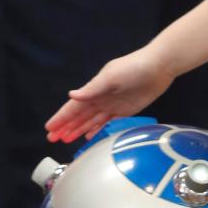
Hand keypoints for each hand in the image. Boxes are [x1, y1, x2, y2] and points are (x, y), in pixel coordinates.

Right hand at [45, 48, 175, 143]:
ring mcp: (112, 106)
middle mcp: (101, 98)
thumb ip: (92, 89)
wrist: (158, 67)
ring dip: (78, 130)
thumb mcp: (110, 77)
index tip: (49, 128)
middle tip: (52, 138)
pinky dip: (96, 130)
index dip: (61, 118)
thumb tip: (71, 95)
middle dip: (66, 127)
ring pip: (91, 121)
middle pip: (79, 116)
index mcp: (94, 89)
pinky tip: (88, 137)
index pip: (74, 107)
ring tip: (66, 140)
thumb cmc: (133, 68)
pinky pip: (107, 124)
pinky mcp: (126, 111)